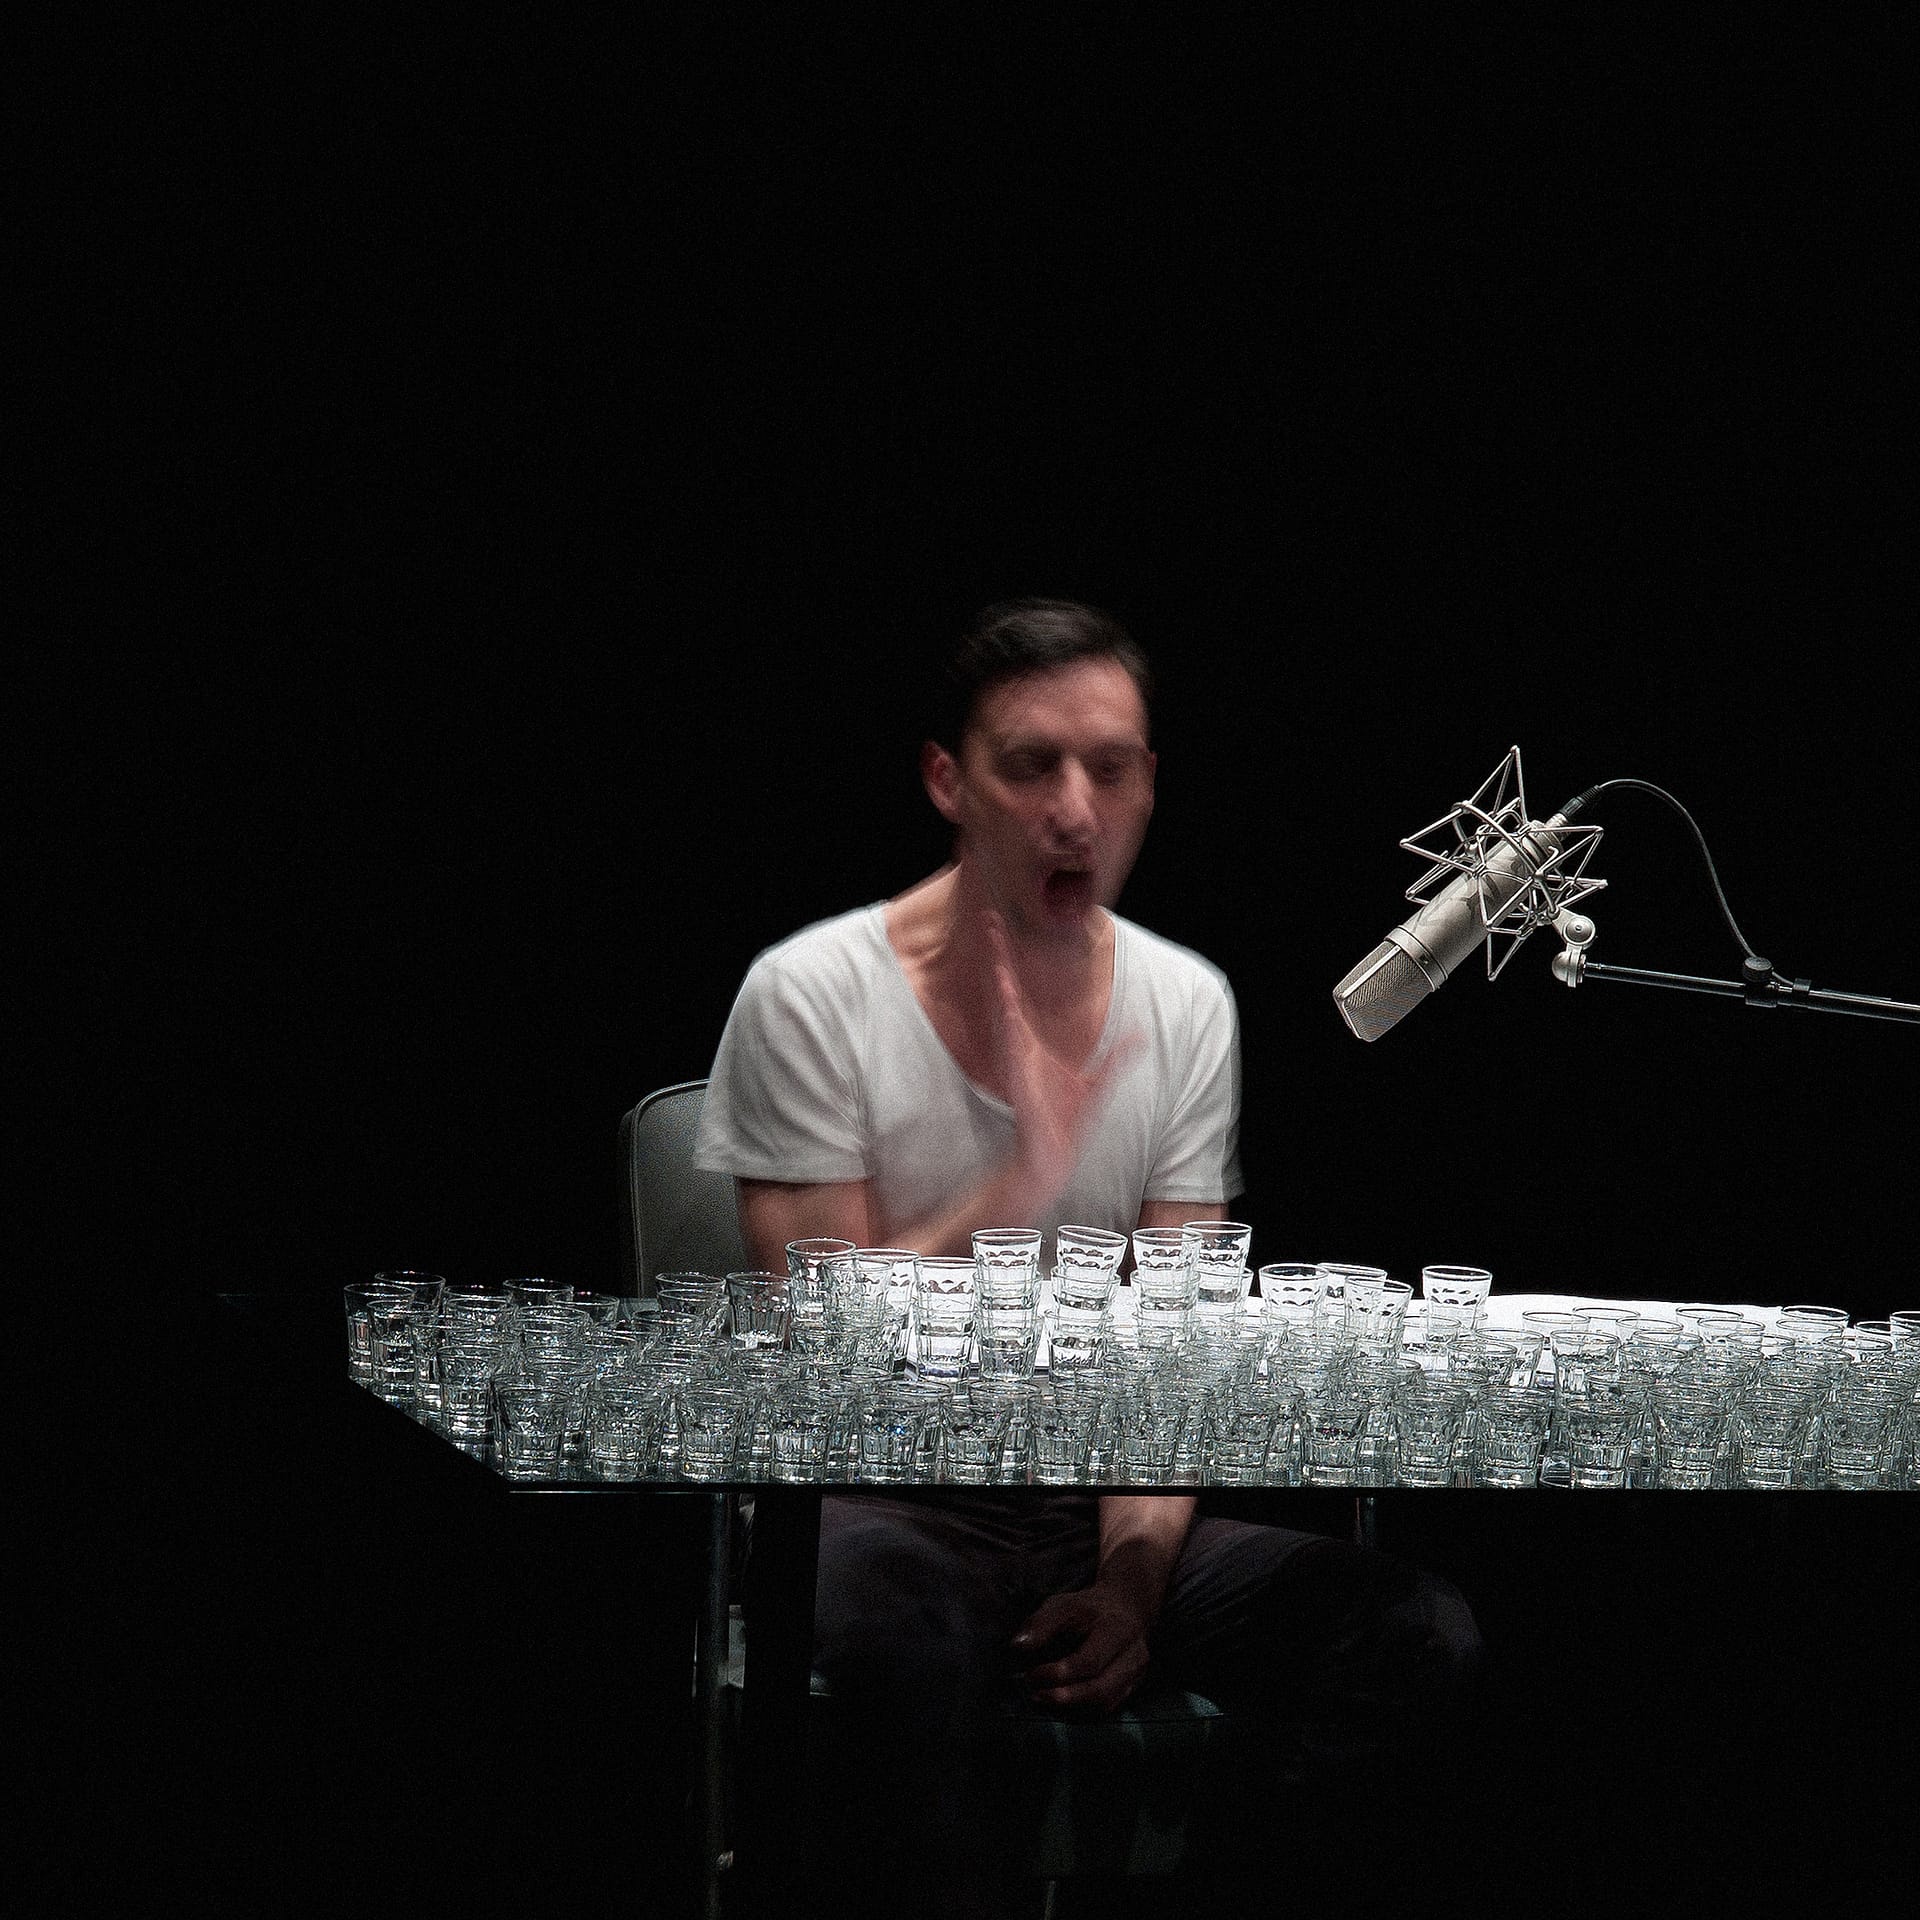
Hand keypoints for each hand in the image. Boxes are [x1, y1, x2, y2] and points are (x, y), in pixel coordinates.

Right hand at [984, 911, 1140, 1202]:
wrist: (1052, 1154)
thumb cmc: (1065, 1121)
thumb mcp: (1100, 1081)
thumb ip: (1118, 1056)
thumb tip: (1140, 1035)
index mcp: (1033, 1040)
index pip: (1020, 992)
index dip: (1014, 962)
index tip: (1009, 932)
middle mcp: (1020, 1039)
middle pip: (1005, 985)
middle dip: (998, 951)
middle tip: (989, 917)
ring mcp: (1016, 1051)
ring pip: (1004, 1000)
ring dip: (998, 968)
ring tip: (993, 936)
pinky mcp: (1017, 1068)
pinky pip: (1010, 1031)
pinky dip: (1006, 1007)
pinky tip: (1003, 983)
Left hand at [1009, 1583, 1152, 1715]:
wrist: (1124, 1610)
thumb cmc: (1088, 1609)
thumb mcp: (1063, 1605)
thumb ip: (1040, 1624)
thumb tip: (1016, 1646)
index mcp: (1118, 1630)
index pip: (1090, 1662)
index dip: (1059, 1674)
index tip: (1031, 1674)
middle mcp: (1133, 1657)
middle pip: (1101, 1690)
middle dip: (1064, 1699)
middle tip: (1035, 1696)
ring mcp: (1135, 1677)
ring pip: (1104, 1706)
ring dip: (1070, 1710)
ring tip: (1041, 1701)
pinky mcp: (1130, 1691)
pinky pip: (1105, 1712)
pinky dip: (1079, 1714)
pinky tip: (1057, 1707)